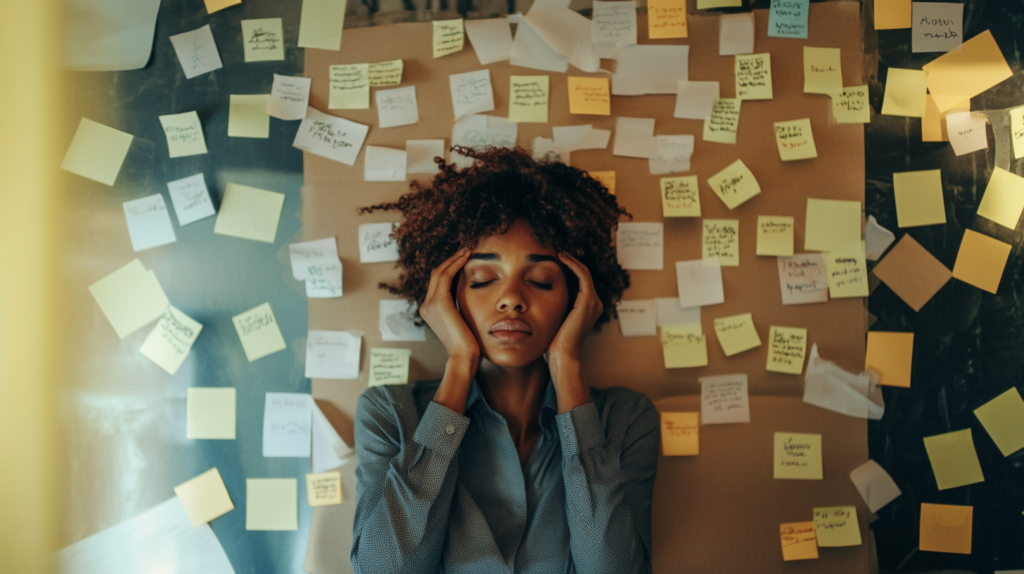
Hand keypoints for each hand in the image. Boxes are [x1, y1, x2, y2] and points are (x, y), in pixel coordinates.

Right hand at [419, 247, 479, 364]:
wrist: (464, 356)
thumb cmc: (468, 343)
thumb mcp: (461, 321)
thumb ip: (459, 307)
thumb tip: (469, 296)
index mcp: (429, 310)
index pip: (438, 282)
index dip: (449, 267)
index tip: (463, 258)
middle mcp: (426, 305)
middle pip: (436, 274)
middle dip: (451, 260)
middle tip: (465, 249)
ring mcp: (430, 304)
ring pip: (440, 272)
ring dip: (454, 259)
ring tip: (467, 249)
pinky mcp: (439, 302)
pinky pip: (446, 276)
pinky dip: (455, 264)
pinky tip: (467, 258)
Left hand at [547, 252, 603, 364]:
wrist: (562, 355)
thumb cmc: (554, 342)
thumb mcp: (555, 318)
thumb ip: (555, 306)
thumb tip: (540, 295)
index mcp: (589, 308)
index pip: (581, 282)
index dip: (571, 268)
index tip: (556, 259)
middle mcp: (595, 304)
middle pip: (584, 275)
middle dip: (572, 262)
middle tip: (558, 251)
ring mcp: (594, 302)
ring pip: (584, 272)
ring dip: (572, 260)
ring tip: (559, 252)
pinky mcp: (588, 301)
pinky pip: (583, 275)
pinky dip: (573, 264)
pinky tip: (561, 258)